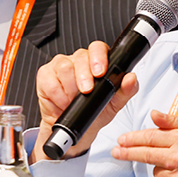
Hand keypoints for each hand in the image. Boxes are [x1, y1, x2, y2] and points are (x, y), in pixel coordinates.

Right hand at [32, 41, 138, 161]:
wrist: (78, 128)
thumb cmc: (96, 111)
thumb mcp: (115, 103)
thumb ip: (126, 90)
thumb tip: (131, 78)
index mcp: (97, 61)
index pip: (98, 48)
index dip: (98, 58)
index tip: (100, 72)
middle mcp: (79, 60)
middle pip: (80, 57)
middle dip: (84, 76)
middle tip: (86, 91)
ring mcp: (61, 65)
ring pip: (64, 67)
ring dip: (71, 88)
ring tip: (74, 100)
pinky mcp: (46, 75)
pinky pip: (51, 81)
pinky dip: (58, 95)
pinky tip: (63, 102)